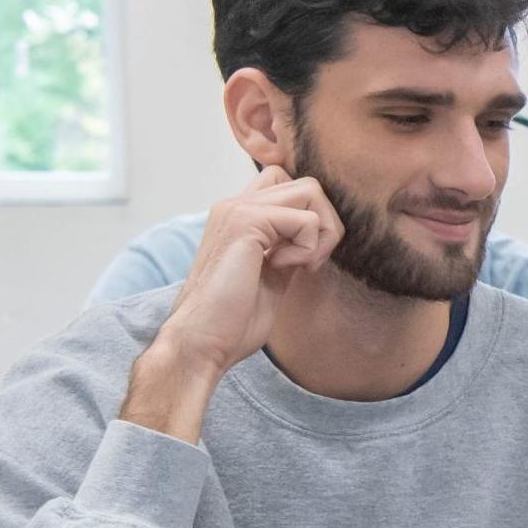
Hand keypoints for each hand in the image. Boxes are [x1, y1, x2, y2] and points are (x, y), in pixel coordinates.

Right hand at [120, 166, 344, 441]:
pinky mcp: (245, 222)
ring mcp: (238, 209)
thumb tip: (318, 235)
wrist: (201, 342)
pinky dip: (307, 249)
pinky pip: (306, 220)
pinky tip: (282, 268)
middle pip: (308, 185)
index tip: (306, 260)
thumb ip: (289, 249)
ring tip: (301, 264)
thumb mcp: (273, 276)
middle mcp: (236, 205)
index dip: (312, 218)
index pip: (291, 186)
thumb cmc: (233, 320)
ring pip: (311, 191)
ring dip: (321, 231)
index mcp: (240, 216)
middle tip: (310, 262)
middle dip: (326, 223)